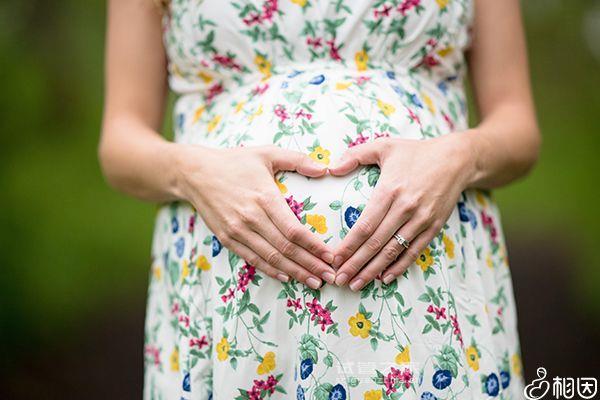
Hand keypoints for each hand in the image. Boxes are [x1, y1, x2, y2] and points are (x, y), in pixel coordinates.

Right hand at [175, 144, 336, 288]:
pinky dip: (271, 271)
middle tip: (330, 277)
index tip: (331, 256)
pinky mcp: (227, 239)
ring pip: (270, 258)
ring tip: (314, 282)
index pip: (294, 229)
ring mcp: (237, 230)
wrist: (194, 173)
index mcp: (264, 197)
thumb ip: (297, 160)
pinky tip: (287, 277)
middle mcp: (251, 218)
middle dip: (311, 265)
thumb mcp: (266, 153)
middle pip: (286, 249)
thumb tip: (324, 169)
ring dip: (295, 273)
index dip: (314, 246)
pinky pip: (252, 259)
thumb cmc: (235, 161)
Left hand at [328, 134, 472, 290]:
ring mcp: (421, 220)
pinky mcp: (434, 227)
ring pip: (393, 251)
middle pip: (376, 243)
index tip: (334, 259)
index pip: (364, 225)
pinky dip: (399, 267)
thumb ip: (355, 155)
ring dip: (373, 270)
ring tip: (356, 284)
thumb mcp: (384, 146)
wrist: (456, 159)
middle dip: (355, 264)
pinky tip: (385, 278)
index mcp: (389, 190)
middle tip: (339, 279)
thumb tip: (330, 169)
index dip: (348, 246)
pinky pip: (414, 251)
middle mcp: (405, 208)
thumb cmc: (415, 152)